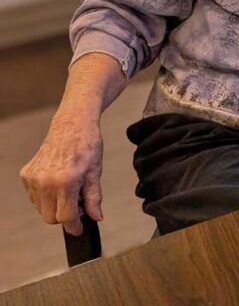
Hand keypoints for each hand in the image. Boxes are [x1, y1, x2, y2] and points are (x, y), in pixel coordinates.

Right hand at [20, 110, 103, 234]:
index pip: (66, 217)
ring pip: (41, 209)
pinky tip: (56, 181)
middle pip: (51, 218)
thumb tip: (96, 218)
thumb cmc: (87, 145)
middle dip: (64, 216)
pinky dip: (45, 196)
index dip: (74, 226)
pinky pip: (34, 197)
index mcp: (65, 182)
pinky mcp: (26, 175)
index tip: (79, 229)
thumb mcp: (95, 172)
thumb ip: (94, 198)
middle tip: (77, 202)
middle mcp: (45, 182)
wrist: (72, 124)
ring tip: (68, 188)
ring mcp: (33, 178)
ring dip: (54, 205)